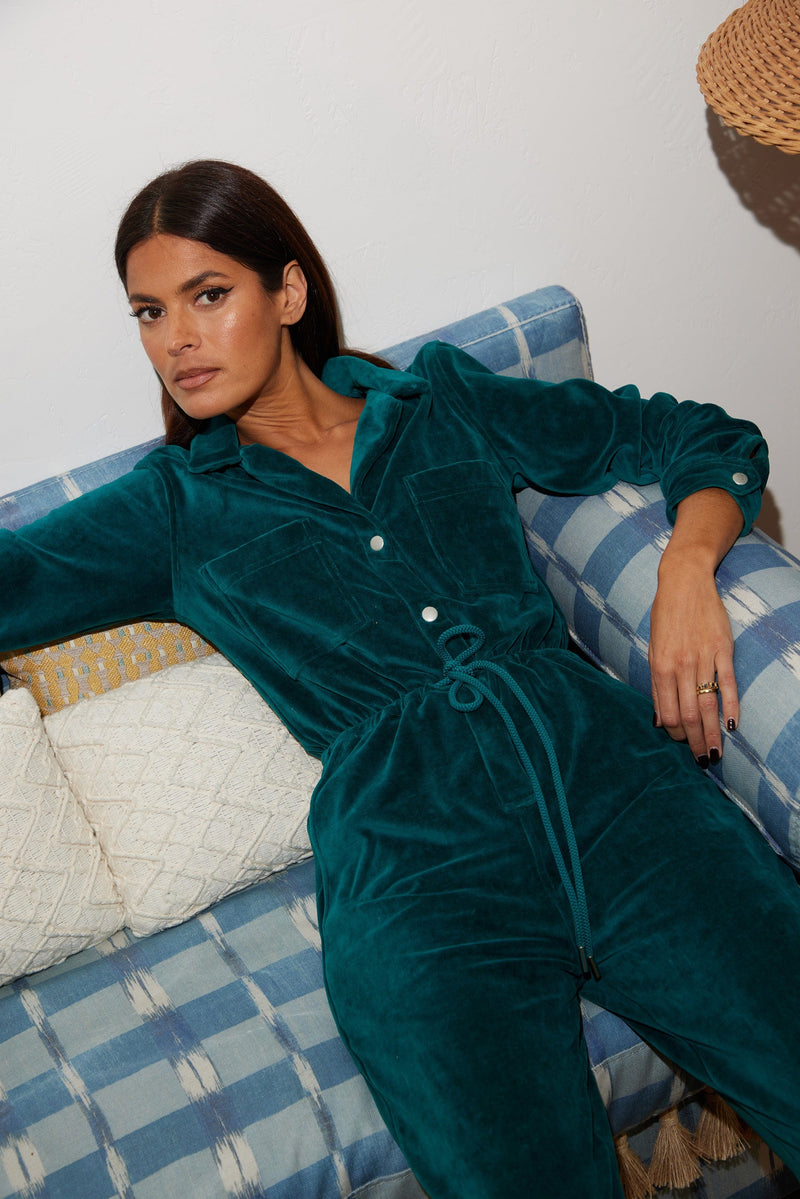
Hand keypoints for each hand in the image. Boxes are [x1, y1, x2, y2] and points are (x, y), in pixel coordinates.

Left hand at [649, 555, 735, 763]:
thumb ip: (657, 684)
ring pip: (708, 704)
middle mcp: (680, 665)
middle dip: (694, 742)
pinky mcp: (723, 649)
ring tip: (716, 753)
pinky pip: (728, 684)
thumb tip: (658, 718)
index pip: (666, 712)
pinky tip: (732, 725)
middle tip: (703, 760)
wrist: (684, 582)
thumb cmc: (664, 616)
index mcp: (659, 666)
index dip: (673, 732)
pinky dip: (731, 706)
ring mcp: (703, 657)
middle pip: (688, 714)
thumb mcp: (652, 648)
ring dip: (712, 732)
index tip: (681, 743)